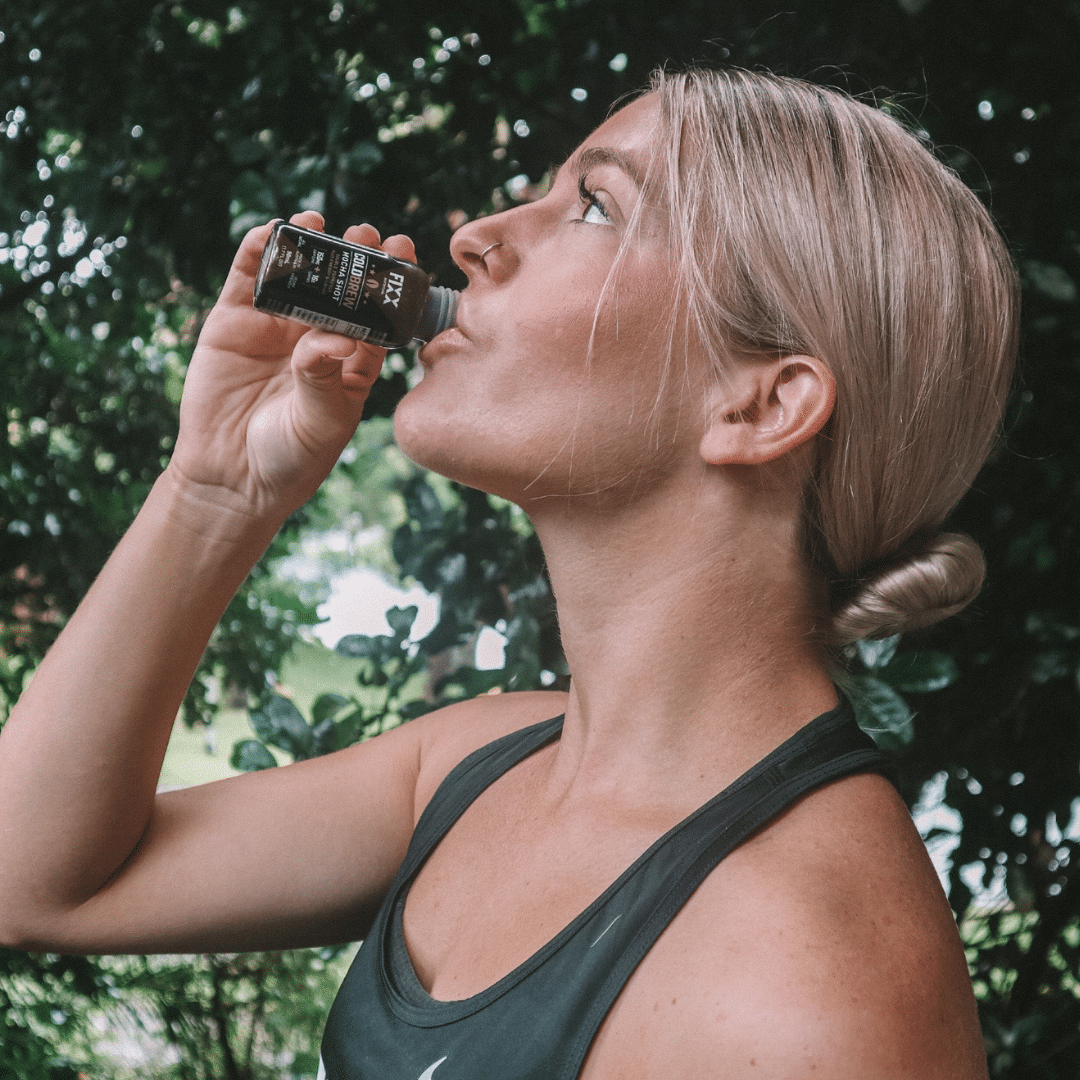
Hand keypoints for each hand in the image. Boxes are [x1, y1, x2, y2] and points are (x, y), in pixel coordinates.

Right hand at [168, 211, 415, 521]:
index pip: (377, 316)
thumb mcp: (321, 421)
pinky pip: (246, 281)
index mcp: (351, 363)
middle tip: (366, 232)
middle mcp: (316, 339)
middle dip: (353, 258)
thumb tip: (332, 338)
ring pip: (295, 277)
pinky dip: (257, 253)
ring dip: (307, 246)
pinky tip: (271, 233)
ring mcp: (275, 328)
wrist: (232, 478)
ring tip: (318, 221)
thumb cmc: (291, 457)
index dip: (389, 285)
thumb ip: (324, 377)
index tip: (403, 252)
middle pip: (339, 289)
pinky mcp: (234, 324)